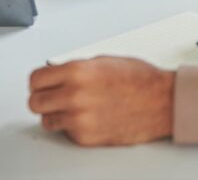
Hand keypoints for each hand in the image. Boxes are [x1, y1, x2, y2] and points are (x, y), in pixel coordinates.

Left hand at [29, 57, 173, 145]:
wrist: (162, 102)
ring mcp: (79, 118)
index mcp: (77, 71)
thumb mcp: (104, 61)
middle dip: (42, 98)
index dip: (38, 81)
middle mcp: (74, 95)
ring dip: (55, 114)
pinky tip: (87, 117)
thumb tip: (57, 74)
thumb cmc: (140, 80)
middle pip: (34, 102)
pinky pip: (66, 132)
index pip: (35, 79)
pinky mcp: (86, 137)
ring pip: (46, 121)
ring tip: (71, 108)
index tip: (41, 83)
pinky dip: (72, 127)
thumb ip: (76, 68)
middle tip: (51, 97)